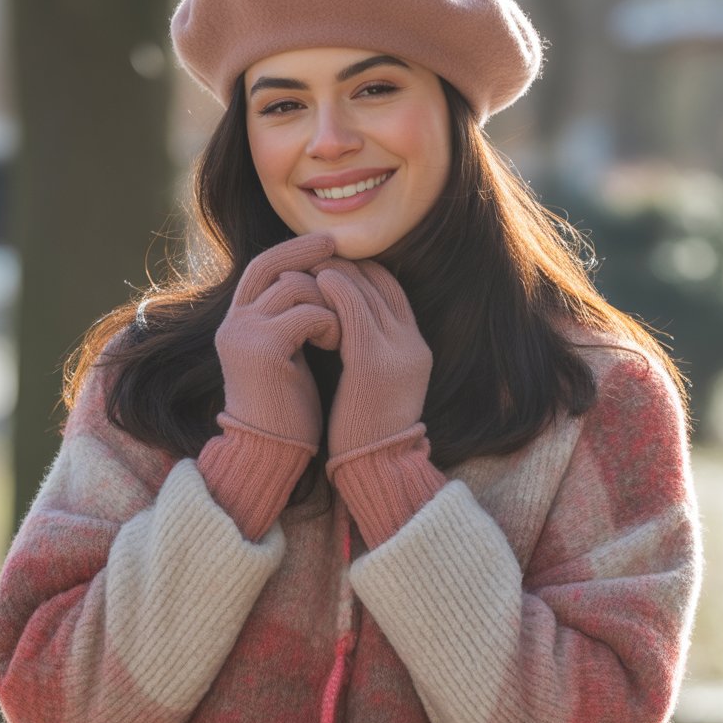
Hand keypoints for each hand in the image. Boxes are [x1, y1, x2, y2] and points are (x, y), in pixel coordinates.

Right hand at [214, 233, 338, 450]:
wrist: (270, 452)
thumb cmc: (286, 409)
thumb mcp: (286, 354)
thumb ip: (290, 320)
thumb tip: (319, 282)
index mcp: (238, 322)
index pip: (263, 267)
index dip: (293, 250)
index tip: (326, 241)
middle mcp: (234, 323)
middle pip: (272, 265)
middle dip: (308, 253)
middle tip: (340, 248)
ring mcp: (245, 334)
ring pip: (297, 287)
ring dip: (329, 302)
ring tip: (343, 332)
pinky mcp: (263, 349)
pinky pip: (309, 313)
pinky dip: (331, 323)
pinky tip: (337, 344)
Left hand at [309, 257, 432, 460]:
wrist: (378, 468)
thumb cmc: (366, 432)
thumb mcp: (378, 384)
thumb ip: (370, 351)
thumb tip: (342, 326)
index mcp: (415, 348)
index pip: (391, 290)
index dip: (361, 271)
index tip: (331, 264)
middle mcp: (411, 343)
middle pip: (380, 282)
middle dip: (346, 264)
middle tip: (314, 254)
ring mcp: (396, 349)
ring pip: (365, 290)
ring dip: (335, 270)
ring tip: (307, 263)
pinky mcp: (372, 359)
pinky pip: (352, 308)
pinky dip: (333, 288)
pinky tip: (314, 281)